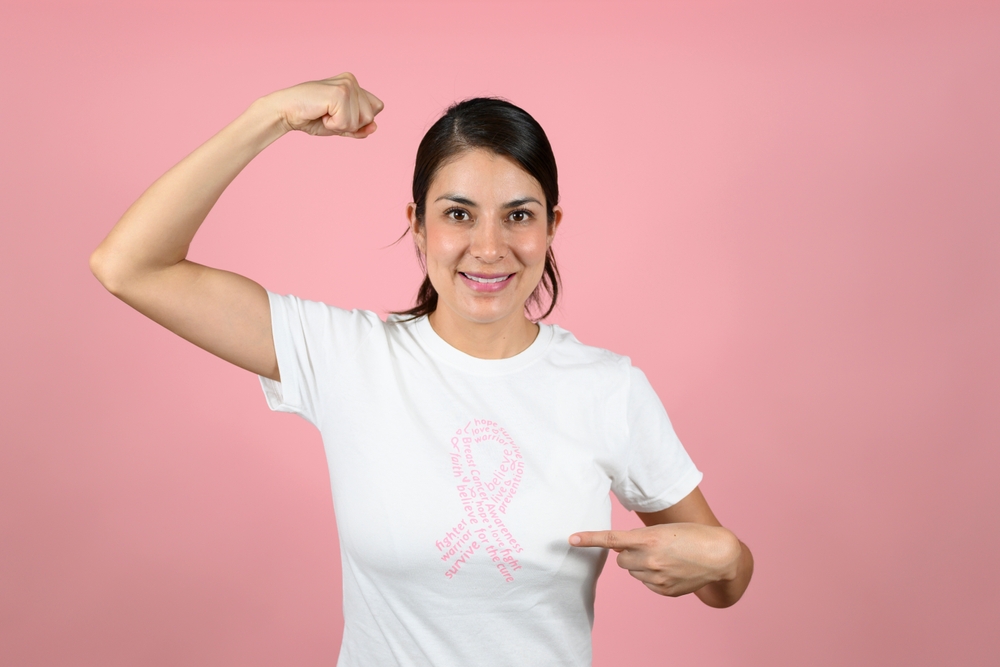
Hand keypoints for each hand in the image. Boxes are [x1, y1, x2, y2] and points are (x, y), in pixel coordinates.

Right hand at [265, 72, 383, 137]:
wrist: (286, 113)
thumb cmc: (311, 117)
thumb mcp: (340, 126)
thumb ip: (359, 128)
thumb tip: (375, 127)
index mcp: (353, 84)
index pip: (377, 108)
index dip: (361, 120)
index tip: (338, 115)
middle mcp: (351, 80)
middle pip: (370, 117)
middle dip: (350, 124)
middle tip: (328, 115)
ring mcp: (346, 85)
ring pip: (360, 121)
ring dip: (340, 125)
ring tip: (324, 113)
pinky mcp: (339, 93)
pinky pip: (347, 123)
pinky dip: (333, 125)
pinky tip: (320, 113)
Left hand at [569, 523, 741, 596]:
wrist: (720, 555)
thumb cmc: (691, 536)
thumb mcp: (665, 530)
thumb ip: (640, 539)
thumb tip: (619, 550)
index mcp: (649, 539)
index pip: (612, 539)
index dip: (589, 539)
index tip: (571, 539)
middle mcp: (650, 560)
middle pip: (621, 560)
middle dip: (630, 554)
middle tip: (650, 548)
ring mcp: (657, 578)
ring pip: (633, 573)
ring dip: (642, 565)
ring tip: (666, 558)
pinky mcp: (664, 591)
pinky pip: (647, 584)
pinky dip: (654, 577)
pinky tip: (672, 570)